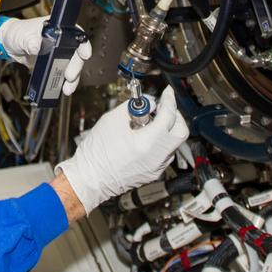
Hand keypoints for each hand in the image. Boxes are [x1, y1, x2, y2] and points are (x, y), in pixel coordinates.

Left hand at [0, 16, 90, 95]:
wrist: (9, 44)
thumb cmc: (17, 32)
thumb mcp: (22, 36)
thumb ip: (30, 41)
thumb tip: (37, 46)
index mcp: (56, 29)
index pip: (76, 34)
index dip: (83, 44)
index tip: (85, 55)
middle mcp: (60, 41)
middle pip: (76, 54)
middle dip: (76, 67)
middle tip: (69, 76)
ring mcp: (57, 54)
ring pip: (71, 67)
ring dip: (71, 79)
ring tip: (67, 88)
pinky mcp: (52, 65)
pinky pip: (61, 75)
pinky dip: (62, 82)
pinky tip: (60, 89)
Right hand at [54, 86, 188, 212]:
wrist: (89, 179)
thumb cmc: (96, 153)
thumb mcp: (112, 120)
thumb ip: (133, 107)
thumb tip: (148, 102)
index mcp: (147, 142)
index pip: (169, 116)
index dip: (169, 100)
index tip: (167, 92)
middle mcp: (157, 157)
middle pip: (181, 131)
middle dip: (175, 116)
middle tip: (163, 107)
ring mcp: (157, 168)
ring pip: (174, 143)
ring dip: (167, 129)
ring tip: (150, 122)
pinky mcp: (153, 173)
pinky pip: (165, 154)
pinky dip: (160, 141)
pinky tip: (145, 136)